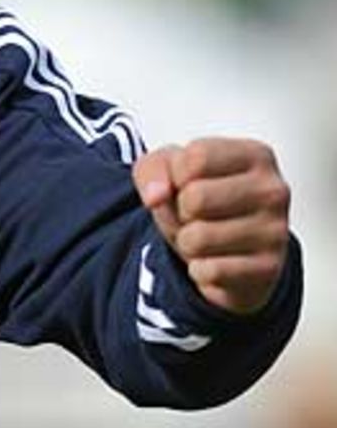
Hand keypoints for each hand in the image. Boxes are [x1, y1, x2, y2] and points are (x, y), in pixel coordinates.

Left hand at [132, 137, 289, 314]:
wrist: (232, 253)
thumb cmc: (202, 204)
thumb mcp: (170, 174)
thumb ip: (153, 171)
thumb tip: (156, 196)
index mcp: (255, 156)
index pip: (195, 158)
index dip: (176, 177)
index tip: (189, 184)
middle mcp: (272, 190)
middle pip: (195, 198)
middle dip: (180, 213)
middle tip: (196, 217)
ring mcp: (275, 231)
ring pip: (197, 239)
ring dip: (187, 243)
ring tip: (206, 239)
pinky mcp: (268, 269)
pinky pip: (208, 271)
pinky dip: (200, 271)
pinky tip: (217, 262)